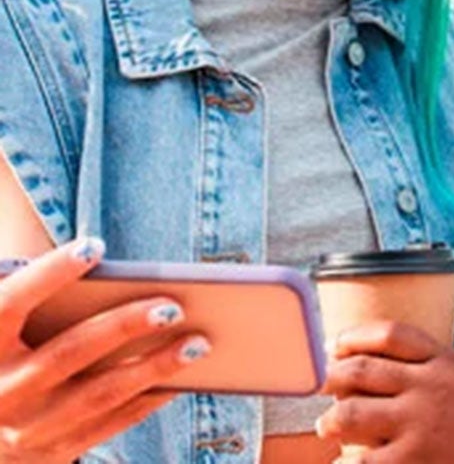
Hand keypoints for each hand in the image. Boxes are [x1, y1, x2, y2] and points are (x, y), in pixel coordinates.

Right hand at [0, 238, 210, 461]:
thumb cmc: (7, 350)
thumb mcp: (6, 326)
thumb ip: (34, 297)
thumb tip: (99, 259)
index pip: (10, 303)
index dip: (50, 274)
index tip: (95, 246)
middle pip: (68, 353)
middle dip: (124, 326)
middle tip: (175, 306)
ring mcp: (23, 430)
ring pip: (97, 396)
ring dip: (154, 368)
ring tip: (200, 342)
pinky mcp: (48, 454)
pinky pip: (106, 427)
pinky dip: (147, 400)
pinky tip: (183, 376)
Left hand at [317, 321, 453, 463]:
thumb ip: (433, 365)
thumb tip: (385, 363)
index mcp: (444, 361)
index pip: (390, 334)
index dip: (355, 335)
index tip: (336, 344)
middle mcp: (429, 388)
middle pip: (362, 371)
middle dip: (332, 379)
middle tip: (322, 388)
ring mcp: (420, 426)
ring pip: (352, 414)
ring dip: (331, 420)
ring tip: (327, 426)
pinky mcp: (415, 462)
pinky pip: (363, 461)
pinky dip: (347, 461)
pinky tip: (344, 461)